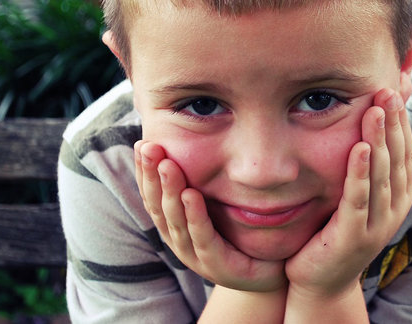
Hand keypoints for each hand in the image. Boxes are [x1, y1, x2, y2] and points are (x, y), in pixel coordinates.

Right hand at [135, 141, 286, 291]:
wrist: (269, 272)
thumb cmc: (241, 234)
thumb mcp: (219, 204)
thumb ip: (205, 181)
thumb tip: (199, 140)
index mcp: (175, 225)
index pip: (153, 196)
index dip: (145, 172)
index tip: (143, 144)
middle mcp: (179, 240)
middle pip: (158, 205)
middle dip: (152, 175)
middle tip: (149, 147)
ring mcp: (195, 255)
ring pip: (176, 220)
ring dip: (170, 190)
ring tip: (168, 164)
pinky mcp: (216, 265)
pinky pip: (202, 237)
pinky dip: (194, 215)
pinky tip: (191, 194)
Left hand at [284, 89, 411, 300]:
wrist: (321, 282)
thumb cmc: (335, 230)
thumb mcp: (357, 195)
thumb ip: (365, 167)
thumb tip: (366, 126)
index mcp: (399, 197)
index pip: (404, 153)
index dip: (400, 123)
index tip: (392, 93)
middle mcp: (394, 210)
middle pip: (396, 159)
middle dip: (392, 124)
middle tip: (386, 92)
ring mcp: (377, 225)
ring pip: (381, 175)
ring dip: (379, 141)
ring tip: (376, 111)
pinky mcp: (354, 236)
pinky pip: (358, 199)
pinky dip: (360, 172)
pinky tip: (358, 148)